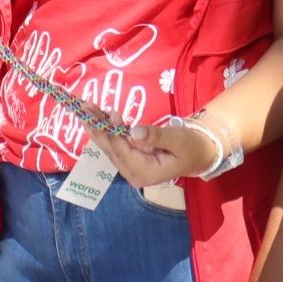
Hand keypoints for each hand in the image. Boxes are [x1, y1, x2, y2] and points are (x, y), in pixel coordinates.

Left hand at [84, 112, 213, 187]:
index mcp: (146, 173)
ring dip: (97, 127)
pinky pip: (113, 145)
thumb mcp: (178, 140)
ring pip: (108, 147)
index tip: (111, 112)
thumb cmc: (190, 147)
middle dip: (97, 128)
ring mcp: (129, 168)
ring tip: (86, 109)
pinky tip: (95, 117)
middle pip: (110, 150)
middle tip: (85, 107)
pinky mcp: (129, 160)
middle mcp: (133, 174)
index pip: (123, 152)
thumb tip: (134, 132)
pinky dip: (105, 130)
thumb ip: (156, 136)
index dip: (115, 132)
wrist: (197, 154)